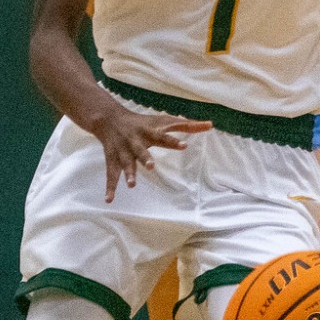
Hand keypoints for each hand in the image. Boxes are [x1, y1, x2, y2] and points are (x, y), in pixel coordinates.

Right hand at [90, 103, 210, 202]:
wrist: (109, 119)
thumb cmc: (142, 121)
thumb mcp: (163, 120)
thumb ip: (187, 125)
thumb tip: (211, 125)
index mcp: (148, 131)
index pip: (162, 136)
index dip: (173, 141)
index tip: (185, 145)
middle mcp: (134, 141)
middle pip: (140, 150)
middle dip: (145, 158)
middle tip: (151, 167)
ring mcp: (122, 151)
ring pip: (125, 163)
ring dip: (128, 173)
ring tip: (132, 185)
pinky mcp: (112, 159)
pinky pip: (111, 174)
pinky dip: (110, 187)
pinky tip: (109, 200)